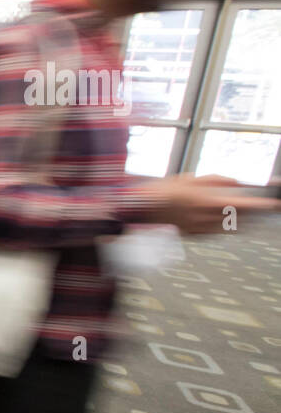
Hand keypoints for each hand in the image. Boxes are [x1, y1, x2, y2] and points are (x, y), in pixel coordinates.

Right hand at [149, 174, 280, 233]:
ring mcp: (200, 229)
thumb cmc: (165, 190)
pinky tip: (227, 222)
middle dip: (253, 214)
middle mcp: (206, 218)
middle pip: (239, 219)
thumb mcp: (193, 177)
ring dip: (242, 222)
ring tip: (249, 216)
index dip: (260, 205)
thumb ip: (218, 180)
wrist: (145, 206)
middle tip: (262, 209)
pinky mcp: (193, 235)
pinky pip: (215, 232)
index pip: (243, 205)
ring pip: (230, 228)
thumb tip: (236, 182)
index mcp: (208, 202)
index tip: (271, 204)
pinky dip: (224, 227)